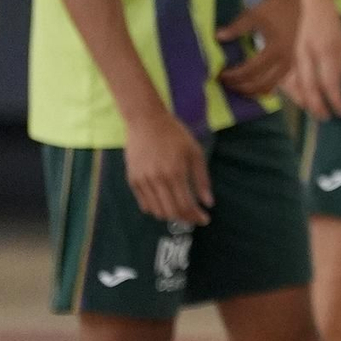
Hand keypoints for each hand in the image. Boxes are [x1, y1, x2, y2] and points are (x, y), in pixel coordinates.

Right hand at [124, 101, 212, 225]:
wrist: (145, 120)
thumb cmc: (174, 134)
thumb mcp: (194, 152)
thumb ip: (202, 179)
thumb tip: (208, 203)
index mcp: (175, 172)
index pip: (186, 205)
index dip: (196, 216)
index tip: (204, 219)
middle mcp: (157, 179)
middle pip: (171, 212)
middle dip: (185, 219)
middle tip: (194, 217)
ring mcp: (142, 181)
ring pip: (156, 211)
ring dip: (171, 216)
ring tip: (181, 211)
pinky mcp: (132, 180)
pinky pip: (144, 204)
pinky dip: (156, 209)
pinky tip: (166, 203)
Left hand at [218, 0, 301, 98]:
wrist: (290, 7)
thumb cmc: (269, 10)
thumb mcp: (252, 16)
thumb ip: (236, 28)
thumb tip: (217, 37)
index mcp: (276, 48)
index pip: (251, 70)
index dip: (234, 75)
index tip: (220, 74)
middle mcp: (285, 60)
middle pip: (260, 84)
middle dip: (240, 86)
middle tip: (224, 82)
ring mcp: (289, 65)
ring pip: (268, 88)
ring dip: (250, 90)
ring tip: (233, 85)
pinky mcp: (288, 67)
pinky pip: (273, 84)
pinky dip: (258, 87)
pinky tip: (245, 84)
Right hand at [286, 0, 340, 120]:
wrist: (305, 0)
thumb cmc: (329, 22)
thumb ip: (340, 66)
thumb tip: (336, 88)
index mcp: (325, 49)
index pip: (330, 82)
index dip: (335, 100)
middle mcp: (306, 54)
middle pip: (309, 88)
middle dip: (318, 107)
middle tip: (326, 117)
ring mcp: (291, 54)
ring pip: (293, 86)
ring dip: (303, 102)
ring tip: (314, 112)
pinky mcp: (282, 54)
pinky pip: (283, 78)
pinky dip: (290, 92)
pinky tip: (298, 99)